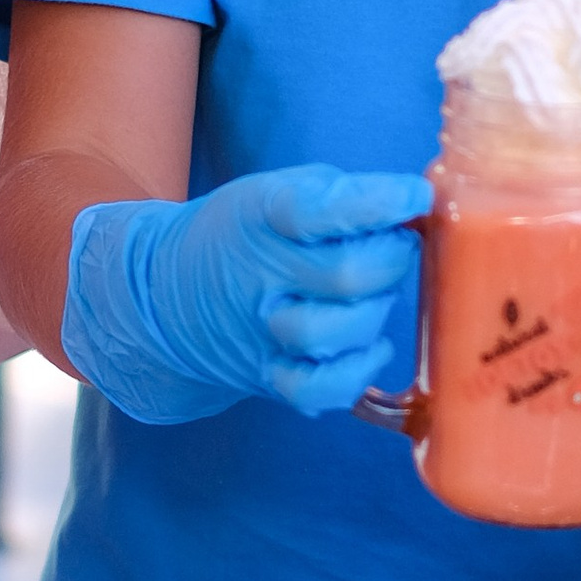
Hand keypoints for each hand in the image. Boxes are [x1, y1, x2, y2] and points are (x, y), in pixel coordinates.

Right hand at [64, 168, 432, 422]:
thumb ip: (342, 196)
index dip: (378, 203)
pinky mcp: (266, 374)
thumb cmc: (243, 235)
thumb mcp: (278, 192)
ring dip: (375, 311)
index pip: (320, 209)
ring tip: (377, 293)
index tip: (416, 195)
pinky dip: (355, 373)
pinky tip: (373, 349)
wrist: (164, 292)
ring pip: (335, 332)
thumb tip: (417, 203)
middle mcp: (259, 276)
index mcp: (262, 217)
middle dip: (393, 258)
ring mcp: (262, 331)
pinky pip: (316, 389)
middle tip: (399, 246)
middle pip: (345, 276)